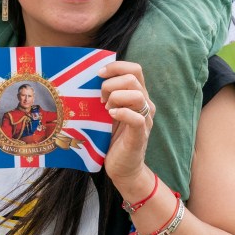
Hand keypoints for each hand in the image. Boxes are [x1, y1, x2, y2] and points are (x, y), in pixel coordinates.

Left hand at [99, 60, 155, 188]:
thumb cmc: (113, 137)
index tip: (99, 74)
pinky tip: (111, 115)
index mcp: (138, 95)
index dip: (116, 66)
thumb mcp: (109, 111)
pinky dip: (122, 113)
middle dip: (111, 84)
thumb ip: (107, 95)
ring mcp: (145, 119)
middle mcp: (145, 104)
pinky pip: (137, 118)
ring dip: (116, 98)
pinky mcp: (140, 135)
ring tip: (106, 109)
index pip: (135, 69)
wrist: (123, 167)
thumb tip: (89, 78)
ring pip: (137, 95)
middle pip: (133, 78)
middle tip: (100, 99)